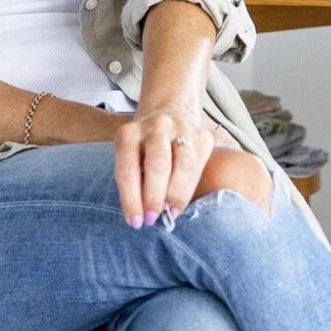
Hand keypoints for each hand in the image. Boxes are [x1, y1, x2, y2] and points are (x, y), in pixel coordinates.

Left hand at [112, 105, 215, 226]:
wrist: (170, 108)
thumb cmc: (144, 144)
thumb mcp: (129, 154)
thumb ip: (134, 179)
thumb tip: (142, 215)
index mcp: (129, 133)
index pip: (128, 169)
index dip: (131, 199)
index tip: (136, 223)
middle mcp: (156, 126)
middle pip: (157, 165)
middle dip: (155, 197)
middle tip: (153, 219)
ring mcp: (182, 128)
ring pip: (183, 165)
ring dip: (176, 194)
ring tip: (170, 212)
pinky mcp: (202, 135)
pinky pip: (199, 165)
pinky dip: (190, 188)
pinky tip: (181, 202)